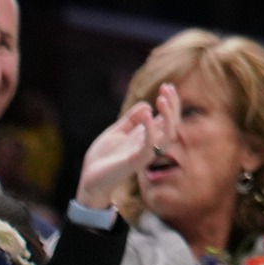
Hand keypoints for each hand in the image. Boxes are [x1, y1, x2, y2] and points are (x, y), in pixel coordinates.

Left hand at [73, 82, 173, 210]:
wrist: (90, 178)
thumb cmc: (103, 157)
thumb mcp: (117, 132)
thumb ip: (131, 120)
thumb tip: (147, 106)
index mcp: (147, 137)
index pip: (167, 119)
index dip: (171, 103)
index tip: (167, 86)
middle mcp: (151, 145)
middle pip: (173, 125)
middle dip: (173, 106)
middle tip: (167, 88)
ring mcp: (145, 153)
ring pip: (168, 135)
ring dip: (169, 116)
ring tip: (162, 99)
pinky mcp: (136, 161)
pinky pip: (150, 145)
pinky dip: (151, 130)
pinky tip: (149, 115)